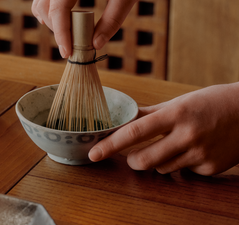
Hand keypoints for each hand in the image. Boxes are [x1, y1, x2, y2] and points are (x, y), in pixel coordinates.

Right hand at [31, 0, 137, 57]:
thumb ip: (112, 19)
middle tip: (74, 44)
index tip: (67, 53)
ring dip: (52, 21)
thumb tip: (96, 45)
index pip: (58, 9)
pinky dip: (51, 11)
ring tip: (71, 33)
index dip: (61, 34)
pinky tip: (66, 19)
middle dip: (57, 29)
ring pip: (40, 3)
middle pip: (44, 7)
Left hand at [89, 83, 238, 175]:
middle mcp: (188, 135)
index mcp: (176, 113)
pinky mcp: (211, 168)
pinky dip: (180, 164)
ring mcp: (201, 154)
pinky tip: (193, 150)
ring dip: (157, 161)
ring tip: (171, 145)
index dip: (111, 144)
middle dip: (132, 160)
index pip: (135, 132)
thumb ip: (150, 113)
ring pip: (161, 168)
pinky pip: (183, 172)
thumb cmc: (211, 102)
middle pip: (144, 159)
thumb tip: (124, 119)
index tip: (94, 153)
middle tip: (131, 156)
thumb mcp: (179, 102)